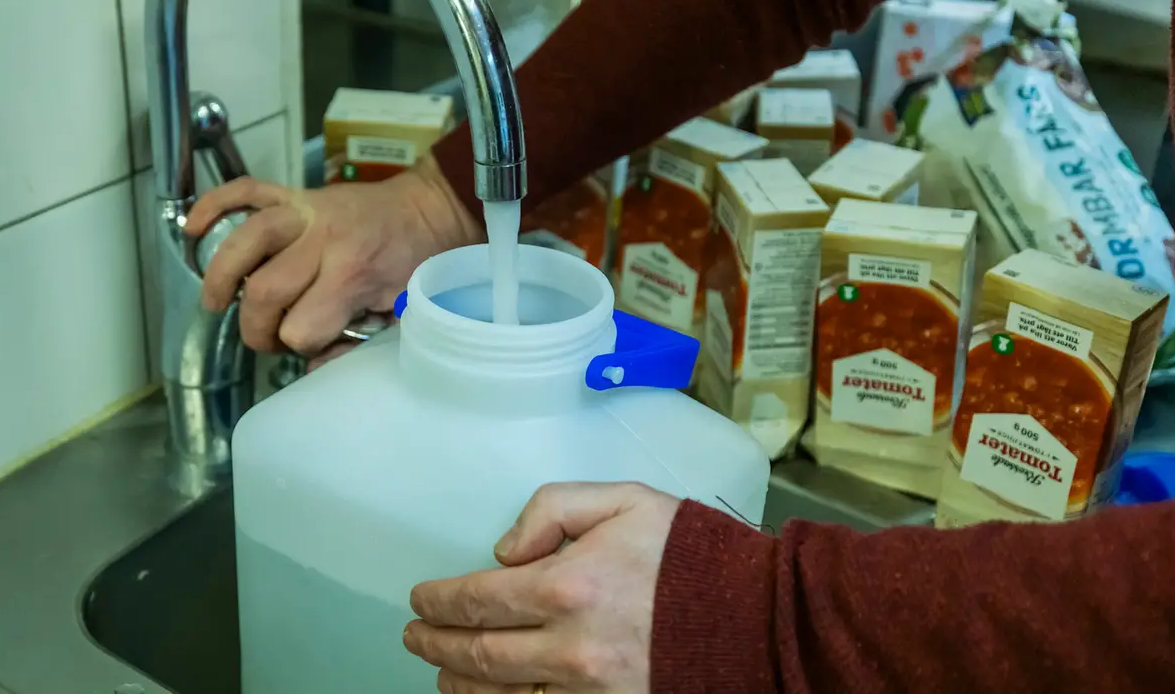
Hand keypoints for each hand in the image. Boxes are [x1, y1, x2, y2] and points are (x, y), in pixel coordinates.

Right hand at [183, 157, 480, 354]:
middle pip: (263, 293)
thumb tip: (313, 366)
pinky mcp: (295, 192)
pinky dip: (215, 205)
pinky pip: (246, 191)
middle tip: (267, 338)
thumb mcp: (401, 314)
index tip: (309, 345)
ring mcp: (305, 210)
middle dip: (257, 329)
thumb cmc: (417, 264)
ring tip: (216, 303)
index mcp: (352, 275)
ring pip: (244, 240)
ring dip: (221, 277)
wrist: (430, 210)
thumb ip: (356, 344)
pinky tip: (193, 229)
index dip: (299, 346)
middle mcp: (322, 240)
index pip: (299, 329)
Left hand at [404, 482, 680, 692]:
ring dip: (461, 686)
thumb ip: (552, 508)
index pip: (476, 599)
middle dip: (437, 646)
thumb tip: (505, 550)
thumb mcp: (624, 500)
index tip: (420, 600)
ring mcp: (589, 690)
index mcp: (566, 585)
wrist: (759, 616)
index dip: (438, 601)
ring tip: (443, 674)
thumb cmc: (692, 553)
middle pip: (478, 655)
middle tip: (416, 637)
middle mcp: (568, 646)